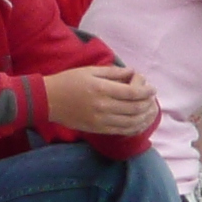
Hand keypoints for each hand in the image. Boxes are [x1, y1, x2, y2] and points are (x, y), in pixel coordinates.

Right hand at [42, 64, 159, 135]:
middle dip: (148, 103)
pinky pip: (122, 131)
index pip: (133, 93)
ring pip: (132, 122)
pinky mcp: (98, 130)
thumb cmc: (68, 81)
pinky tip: (140, 122)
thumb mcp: (89, 70)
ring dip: (145, 117)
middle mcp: (103, 106)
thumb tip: (132, 72)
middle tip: (151, 98)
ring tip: (150, 110)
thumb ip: (113, 72)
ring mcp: (101, 120)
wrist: (48, 100)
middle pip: (135, 108)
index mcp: (101, 88)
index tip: (152, 88)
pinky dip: (135, 127)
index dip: (146, 91)